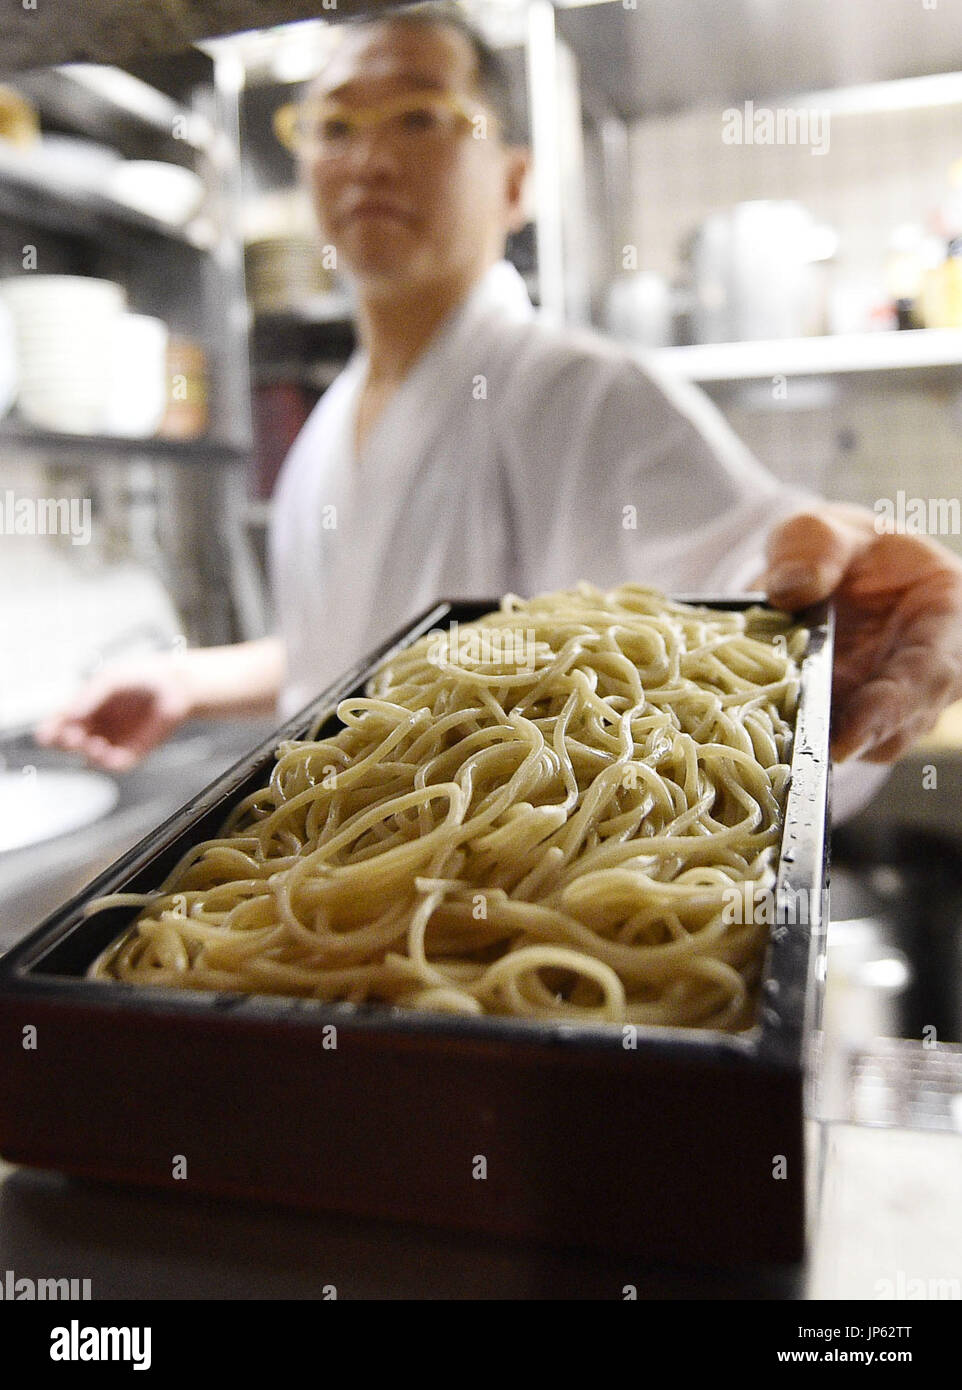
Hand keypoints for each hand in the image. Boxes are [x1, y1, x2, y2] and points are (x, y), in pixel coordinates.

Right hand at [34, 653, 193, 771]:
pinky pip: (116, 763)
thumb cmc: (142, 677)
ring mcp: (112, 740)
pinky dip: (109, 762)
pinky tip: (108, 754)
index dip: (50, 730)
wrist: (176, 685)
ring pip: (90, 757)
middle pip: (69, 743)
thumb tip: (69, 715)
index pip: (60, 723)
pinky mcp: (132, 752)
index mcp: (84, 708)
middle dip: (65, 743)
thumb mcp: (111, 679)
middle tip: (71, 736)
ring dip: (87, 754)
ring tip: (93, 744)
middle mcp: (95, 726)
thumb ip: (90, 695)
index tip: (47, 733)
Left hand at [759, 503, 961, 761]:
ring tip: (787, 744)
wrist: (817, 572)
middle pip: (911, 716)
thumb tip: (790, 590)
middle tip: (815, 753)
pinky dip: (812, 743)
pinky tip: (777, 738)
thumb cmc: (831, 547)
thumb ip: (813, 549)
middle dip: (864, 737)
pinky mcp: (862, 720)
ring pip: (880, 740)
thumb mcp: (817, 530)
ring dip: (834, 743)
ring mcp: (900, 698)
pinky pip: (843, 741)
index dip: (894, 705)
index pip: (932, 667)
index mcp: (946, 609)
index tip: (851, 733)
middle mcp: (935, 662)